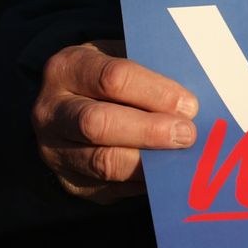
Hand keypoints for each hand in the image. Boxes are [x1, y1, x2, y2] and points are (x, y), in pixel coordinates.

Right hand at [32, 40, 197, 202]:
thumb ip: (154, 72)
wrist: (75, 107)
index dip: (155, 92)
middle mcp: (51, 110)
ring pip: (103, 162)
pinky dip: (144, 183)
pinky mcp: (71, 183)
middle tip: (188, 134)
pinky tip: (168, 174)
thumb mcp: (125, 59)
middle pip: (98, 124)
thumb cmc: (113, 79)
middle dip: (149, 131)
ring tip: (182, 157)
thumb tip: (196, 98)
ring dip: (149, 163)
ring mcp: (55, 150)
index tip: (189, 105)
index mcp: (68, 68)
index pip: (112, 78)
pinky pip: (111, 188)